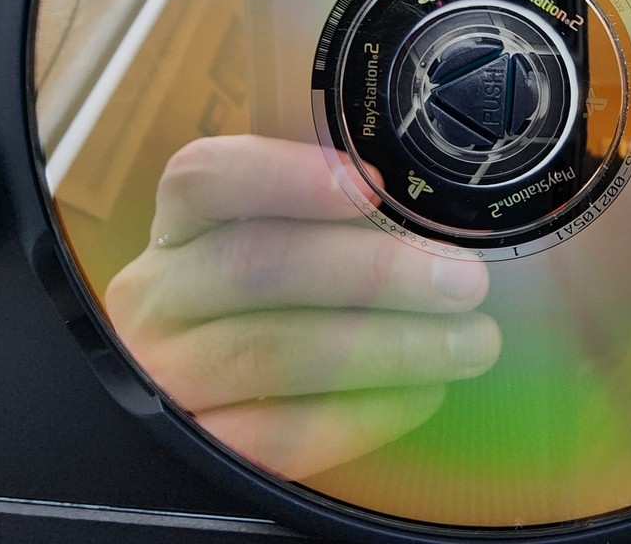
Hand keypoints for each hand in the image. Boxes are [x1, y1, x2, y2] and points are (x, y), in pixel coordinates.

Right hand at [105, 135, 500, 478]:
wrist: (212, 396)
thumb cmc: (270, 294)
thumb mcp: (278, 239)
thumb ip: (328, 214)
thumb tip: (426, 206)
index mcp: (179, 225)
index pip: (206, 178)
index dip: (286, 177)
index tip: (373, 185)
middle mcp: (159, 295)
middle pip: (258, 266)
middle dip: (373, 271)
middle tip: (463, 280)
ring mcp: (169, 377)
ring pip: (276, 353)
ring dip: (389, 347)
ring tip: (471, 341)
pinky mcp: (200, 452)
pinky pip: (282, 435)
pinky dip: (365, 413)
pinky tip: (425, 393)